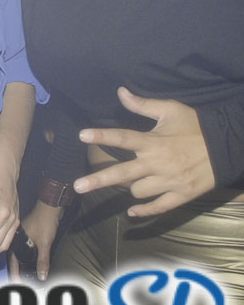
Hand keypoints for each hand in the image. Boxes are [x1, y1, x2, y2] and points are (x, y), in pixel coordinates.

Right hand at [8, 202, 61, 281]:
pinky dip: (28, 257)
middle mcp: (16, 238)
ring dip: (23, 264)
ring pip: (20, 254)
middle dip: (18, 270)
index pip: (12, 261)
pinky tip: (32, 261)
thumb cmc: (44, 220)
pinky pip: (26, 249)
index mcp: (15, 240)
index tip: (17, 282)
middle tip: (21, 280)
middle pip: (15, 258)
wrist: (51, 207)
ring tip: (26, 274)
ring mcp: (23, 236)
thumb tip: (42, 275)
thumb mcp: (44, 243)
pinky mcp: (29, 235)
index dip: (14, 273)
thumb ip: (42, 261)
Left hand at [73, 87, 213, 216]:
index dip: (102, 136)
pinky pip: (159, 207)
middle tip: (77, 186)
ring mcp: (169, 181)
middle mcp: (157, 163)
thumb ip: (143, 105)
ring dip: (131, 187)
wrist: (227, 146)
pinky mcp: (181, 195)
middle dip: (98, 180)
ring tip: (133, 180)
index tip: (81, 135)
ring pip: (138, 191)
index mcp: (153, 142)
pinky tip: (131, 212)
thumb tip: (120, 91)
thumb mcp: (170, 110)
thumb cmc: (196, 126)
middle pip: (122, 174)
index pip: (122, 138)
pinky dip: (144, 211)